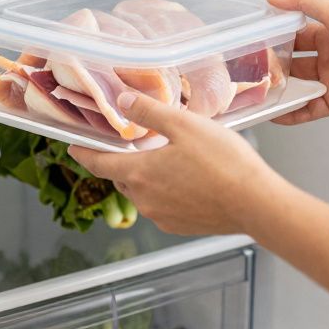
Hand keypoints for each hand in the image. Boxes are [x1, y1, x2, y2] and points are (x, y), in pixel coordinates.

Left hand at [69, 92, 285, 235]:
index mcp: (138, 174)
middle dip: (122, 161)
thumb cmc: (224, 163)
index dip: (83, 153)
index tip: (73, 146)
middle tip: (133, 144)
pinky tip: (188, 178)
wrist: (256, 204)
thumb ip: (148, 112)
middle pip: (121, 177)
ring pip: (143, 192)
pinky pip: (163, 205)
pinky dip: (167, 191)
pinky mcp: (182, 226)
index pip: (98, 163)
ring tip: (168, 158)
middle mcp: (144, 199)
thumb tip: (122, 101)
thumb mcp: (184, 125)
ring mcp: (163, 216)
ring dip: (148, 176)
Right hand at [266, 0, 328, 122]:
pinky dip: (291, 113)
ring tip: (259, 91)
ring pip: (297, 86)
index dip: (275, 36)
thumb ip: (304, 1)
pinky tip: (276, 113)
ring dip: (279, 89)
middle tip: (253, 68)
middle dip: (274, 65)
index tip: (255, 39)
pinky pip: (308, 109)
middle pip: (292, 61)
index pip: (294, 33)